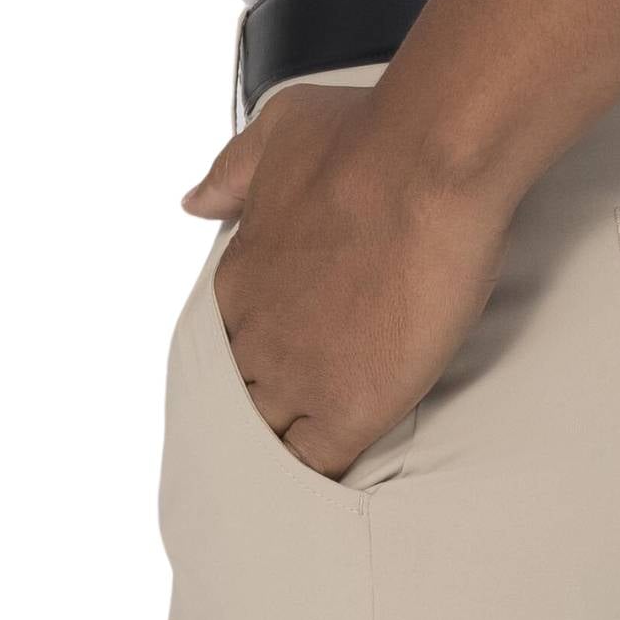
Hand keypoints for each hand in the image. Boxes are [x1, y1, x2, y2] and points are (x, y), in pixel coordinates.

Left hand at [183, 85, 511, 479]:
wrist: (424, 166)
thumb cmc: (362, 139)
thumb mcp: (278, 131)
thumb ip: (232, 172)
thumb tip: (195, 201)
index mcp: (239, 279)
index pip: (226, 342)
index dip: (255, 356)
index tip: (284, 357)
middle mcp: (257, 335)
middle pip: (241, 399)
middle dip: (265, 410)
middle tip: (300, 416)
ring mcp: (299, 378)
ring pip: (270, 440)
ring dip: (288, 447)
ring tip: (311, 463)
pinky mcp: (350, 409)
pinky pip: (317, 467)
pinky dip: (320, 479)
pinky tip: (333, 487)